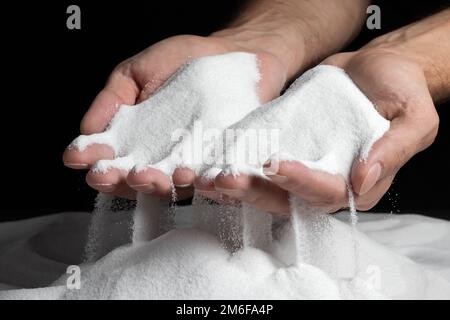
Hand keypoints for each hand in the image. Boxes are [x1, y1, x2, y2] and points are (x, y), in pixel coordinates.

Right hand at [63, 34, 287, 198]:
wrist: (231, 54)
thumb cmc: (180, 61)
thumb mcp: (137, 72)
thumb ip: (112, 99)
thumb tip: (87, 132)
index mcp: (133, 140)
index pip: (107, 157)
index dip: (91, 159)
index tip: (76, 156)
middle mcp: (158, 159)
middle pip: (134, 181)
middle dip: (118, 180)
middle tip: (106, 175)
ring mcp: (189, 165)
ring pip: (170, 186)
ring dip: (155, 185)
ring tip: (148, 177)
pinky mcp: (220, 165)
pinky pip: (210, 179)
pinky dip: (199, 182)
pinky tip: (189, 175)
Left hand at [201, 47, 438, 213]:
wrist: (377, 68)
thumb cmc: (400, 90)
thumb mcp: (413, 117)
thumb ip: (393, 149)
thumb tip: (362, 178)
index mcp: (357, 183)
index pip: (326, 193)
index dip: (299, 183)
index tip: (274, 164)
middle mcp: (325, 182)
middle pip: (287, 198)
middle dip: (254, 191)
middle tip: (224, 179)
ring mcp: (302, 168)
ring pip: (265, 186)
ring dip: (236, 184)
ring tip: (206, 177)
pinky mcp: (285, 149)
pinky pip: (257, 162)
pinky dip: (235, 163)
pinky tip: (210, 160)